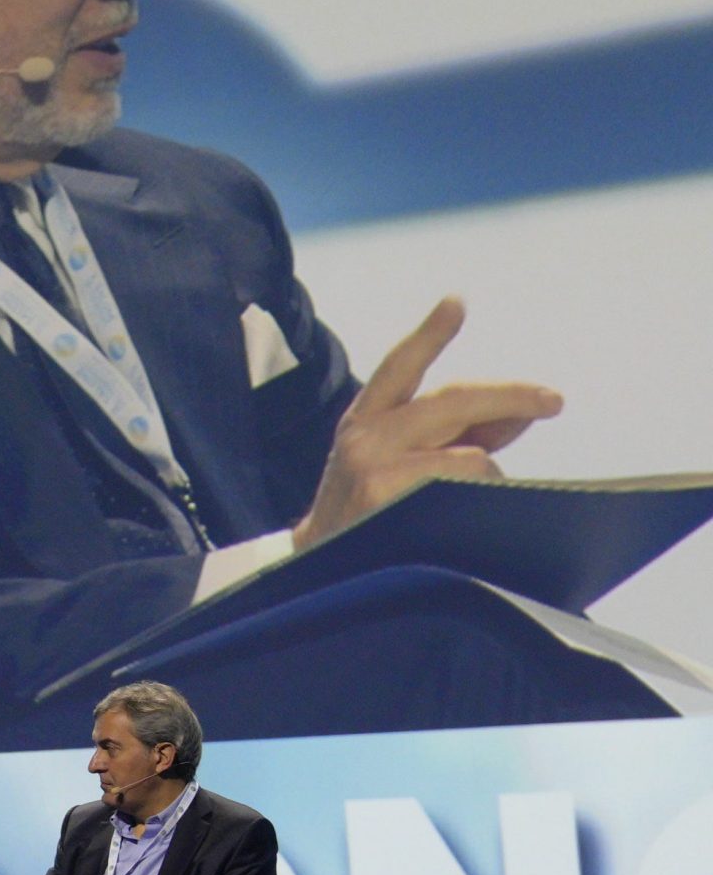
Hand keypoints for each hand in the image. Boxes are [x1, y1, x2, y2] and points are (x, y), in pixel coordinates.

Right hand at [294, 296, 560, 550]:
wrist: (320, 572)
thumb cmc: (374, 510)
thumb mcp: (405, 460)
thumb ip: (464, 430)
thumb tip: (527, 409)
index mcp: (366, 418)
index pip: (401, 365)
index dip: (430, 335)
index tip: (456, 303)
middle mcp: (364, 436)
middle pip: (454, 400)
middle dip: (511, 396)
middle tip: (554, 400)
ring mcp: (372, 469)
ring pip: (469, 455)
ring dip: (487, 473)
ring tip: (471, 500)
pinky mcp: (384, 501)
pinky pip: (462, 488)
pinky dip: (478, 498)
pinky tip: (463, 516)